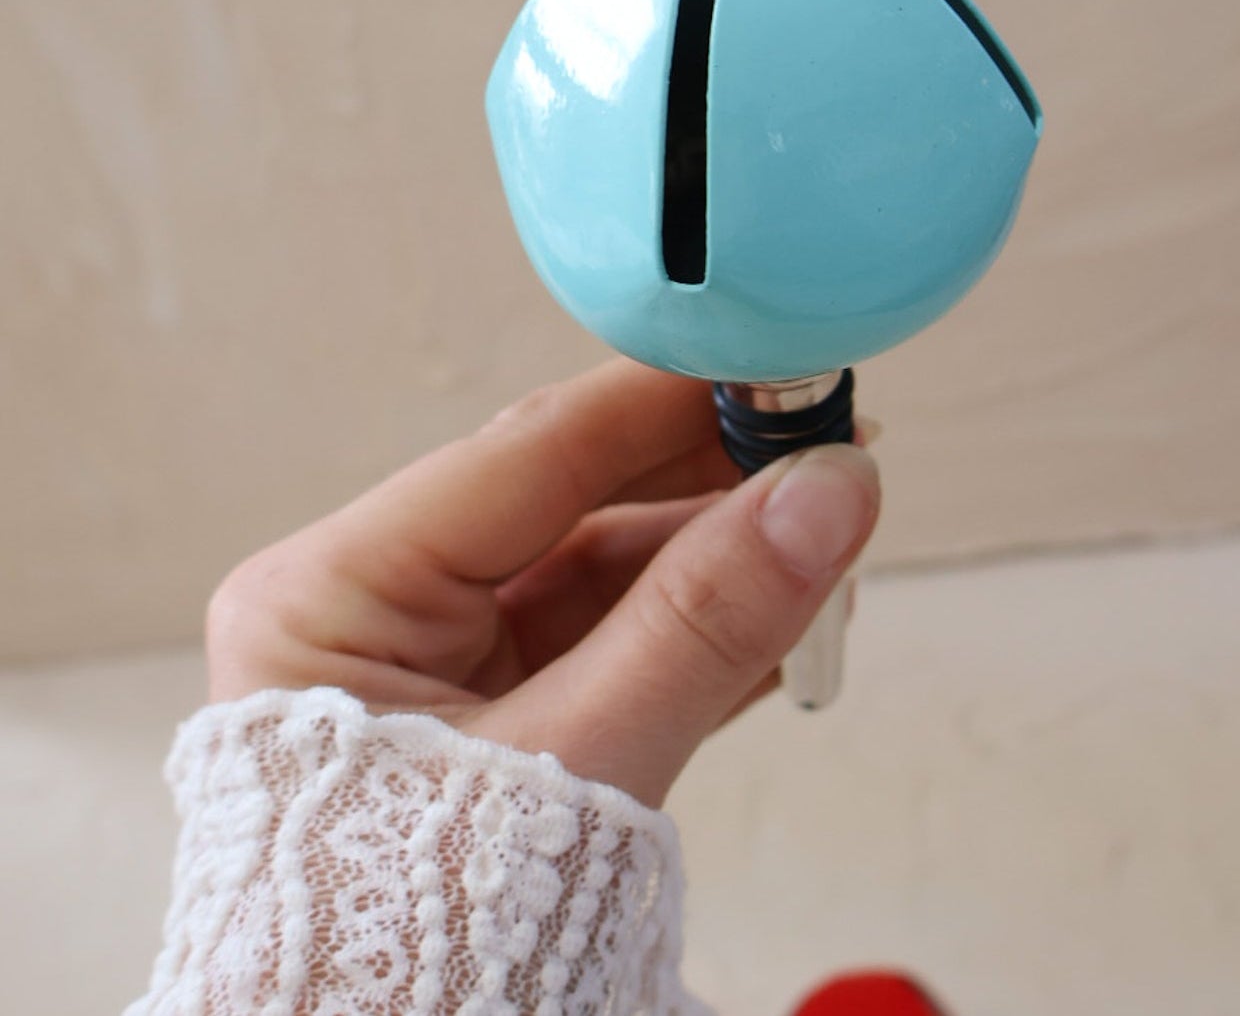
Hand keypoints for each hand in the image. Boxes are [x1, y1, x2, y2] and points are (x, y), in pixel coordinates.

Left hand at [206, 358, 880, 806]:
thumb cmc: (420, 943)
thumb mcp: (578, 767)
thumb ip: (703, 623)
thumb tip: (827, 493)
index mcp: (337, 593)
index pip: (529, 451)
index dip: (665, 402)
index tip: (772, 368)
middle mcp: (379, 610)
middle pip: (574, 502)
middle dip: (709, 481)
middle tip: (825, 448)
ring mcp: (442, 666)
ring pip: (607, 576)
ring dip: (723, 562)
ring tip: (830, 540)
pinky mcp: (499, 717)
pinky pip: (612, 645)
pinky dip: (703, 633)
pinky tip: (789, 614)